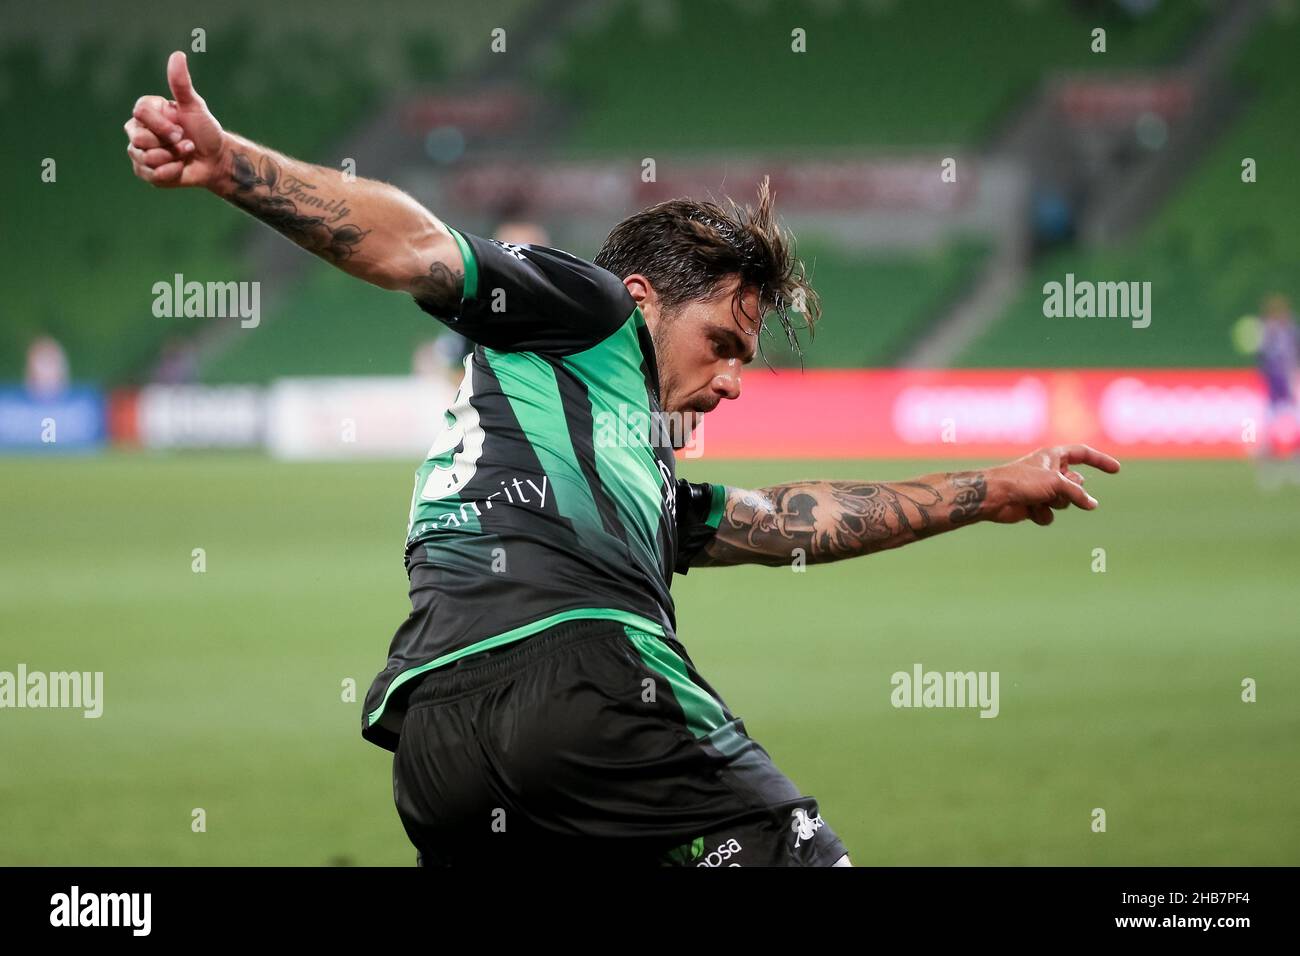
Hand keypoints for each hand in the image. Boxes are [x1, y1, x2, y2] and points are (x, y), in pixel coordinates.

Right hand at [124, 51, 224, 188]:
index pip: (140, 113)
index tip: (180, 131)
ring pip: (146, 159)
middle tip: (185, 143)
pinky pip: (153, 175)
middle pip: (139, 139)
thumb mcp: (195, 106)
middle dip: (169, 145)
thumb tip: (178, 55)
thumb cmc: (205, 131)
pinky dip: (172, 173)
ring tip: (184, 155)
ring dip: (172, 159)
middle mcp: (137, 130)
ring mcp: (139, 152)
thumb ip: (181, 84)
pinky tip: (181, 168)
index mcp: (146, 112)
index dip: (161, 126)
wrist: (216, 160)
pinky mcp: (145, 172)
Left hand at [986, 444, 1120, 525]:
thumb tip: (1093, 505)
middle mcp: (1049, 471)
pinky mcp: (1034, 505)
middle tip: (1053, 489)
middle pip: (1077, 484)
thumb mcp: (1056, 482)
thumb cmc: (1021, 481)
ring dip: (1055, 503)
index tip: (1116, 469)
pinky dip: (1042, 514)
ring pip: (1065, 502)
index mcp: (1053, 456)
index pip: (1083, 454)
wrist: (994, 497)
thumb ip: (1078, 493)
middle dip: (1069, 491)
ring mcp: (1042, 489)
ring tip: (1038, 499)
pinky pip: (1051, 514)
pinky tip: (1029, 510)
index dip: (1100, 461)